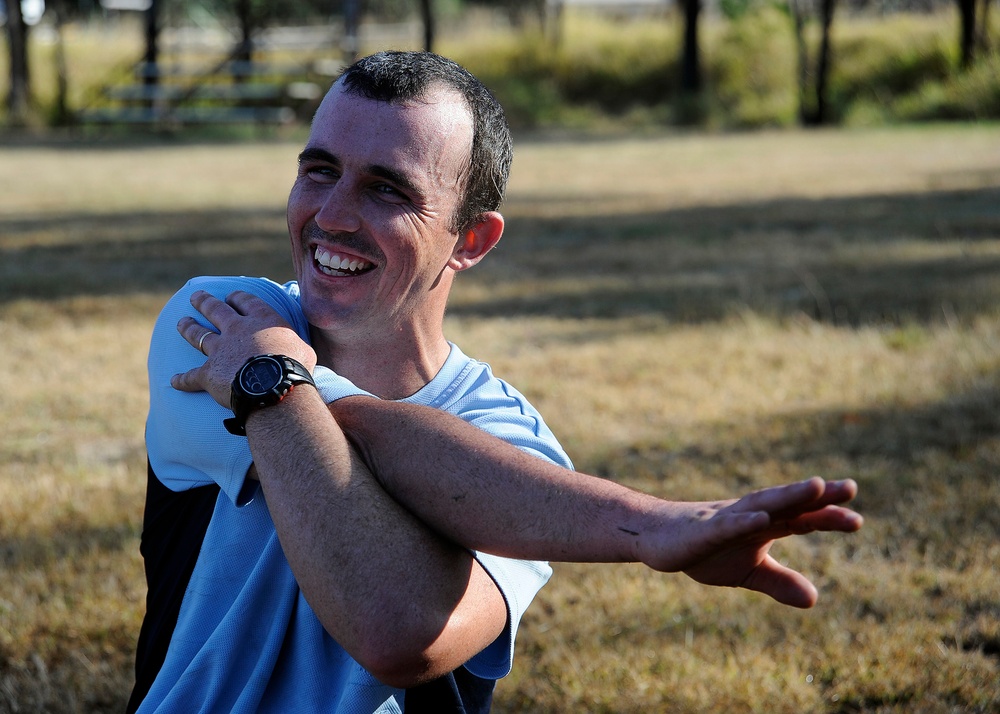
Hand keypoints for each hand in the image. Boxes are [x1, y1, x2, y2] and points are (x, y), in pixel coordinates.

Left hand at [171, 290, 317, 406]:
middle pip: (215, 310)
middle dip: (204, 302)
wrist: (274, 386)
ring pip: (198, 335)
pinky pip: (191, 377)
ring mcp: (220, 350)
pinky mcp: (209, 373)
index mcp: (261, 320)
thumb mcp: (304, 349)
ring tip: (181, 323)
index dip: (237, 298)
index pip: (245, 302)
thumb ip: (295, 345)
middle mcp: (237, 330)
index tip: (231, 296)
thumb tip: (299, 352)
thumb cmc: (295, 367)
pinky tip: (174, 381)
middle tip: (196, 297)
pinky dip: (182, 380)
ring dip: (188, 328)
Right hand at [635, 477, 861, 607]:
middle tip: (850, 488)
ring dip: (789, 495)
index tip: (857, 521)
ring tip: (816, 486)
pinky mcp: (704, 530)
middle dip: (818, 496)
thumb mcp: (747, 572)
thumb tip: (814, 599)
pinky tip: (762, 518)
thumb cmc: (706, 549)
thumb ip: (779, 582)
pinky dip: (745, 520)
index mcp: (765, 524)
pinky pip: (728, 524)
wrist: (658, 537)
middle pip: (789, 503)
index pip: (802, 518)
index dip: (828, 517)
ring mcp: (727, 518)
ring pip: (763, 503)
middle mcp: (751, 514)